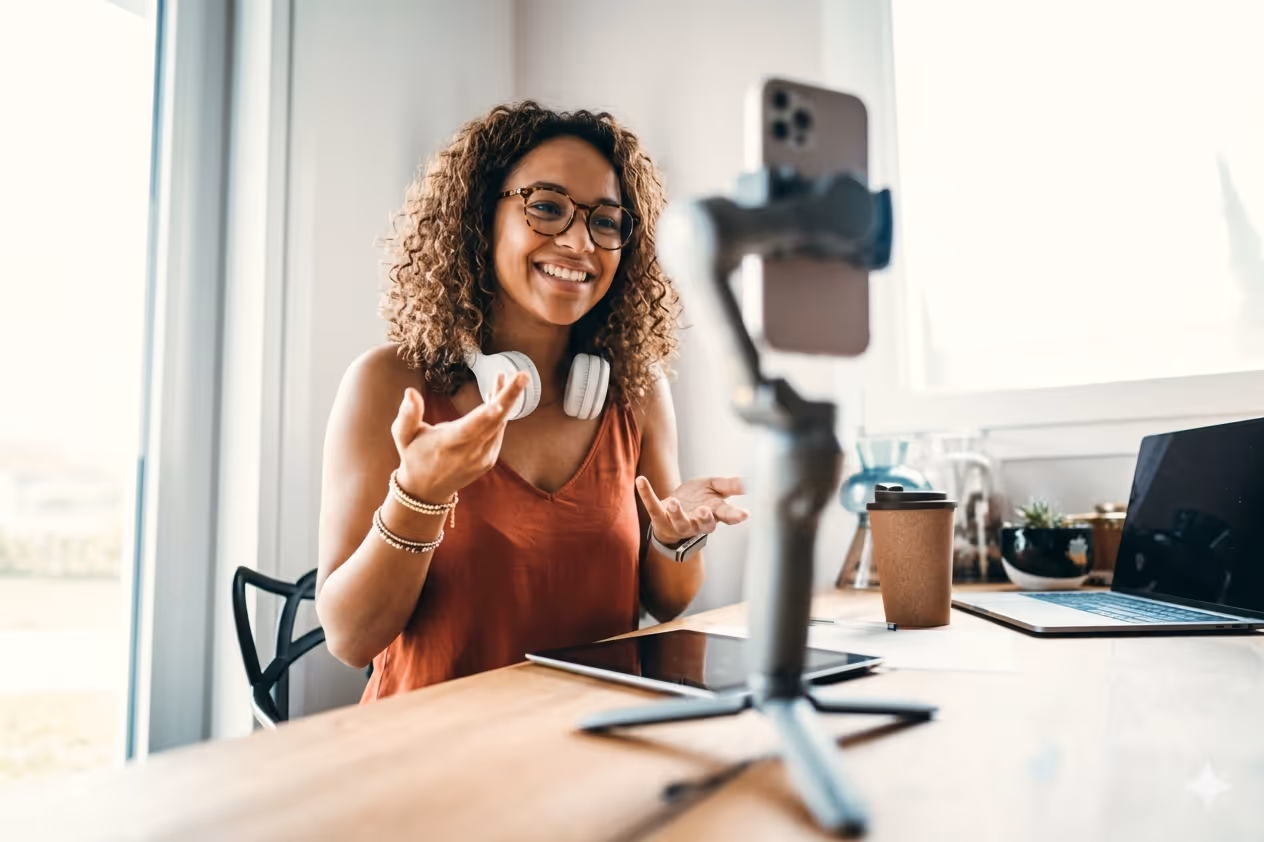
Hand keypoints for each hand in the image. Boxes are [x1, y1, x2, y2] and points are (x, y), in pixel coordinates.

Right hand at [391, 371, 529, 502]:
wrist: (427, 491)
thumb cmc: (413, 456)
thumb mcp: (403, 436)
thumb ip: (407, 415)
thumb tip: (410, 392)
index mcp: (448, 445)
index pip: (470, 429)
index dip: (486, 415)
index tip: (500, 400)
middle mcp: (469, 453)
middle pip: (494, 422)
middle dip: (509, 397)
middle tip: (523, 375)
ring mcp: (483, 458)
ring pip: (499, 425)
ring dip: (506, 400)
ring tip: (509, 377)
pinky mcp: (489, 459)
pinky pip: (498, 432)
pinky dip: (500, 414)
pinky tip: (498, 397)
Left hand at [636, 475, 748, 545]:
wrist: (673, 508)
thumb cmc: (697, 499)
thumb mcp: (714, 488)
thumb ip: (729, 485)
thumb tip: (748, 483)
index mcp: (714, 514)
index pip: (727, 516)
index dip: (735, 516)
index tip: (744, 514)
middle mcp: (697, 522)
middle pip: (703, 525)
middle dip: (704, 519)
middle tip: (704, 510)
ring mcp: (677, 523)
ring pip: (679, 523)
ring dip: (676, 513)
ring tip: (673, 502)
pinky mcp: (659, 518)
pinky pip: (653, 507)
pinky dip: (646, 494)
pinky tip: (640, 480)